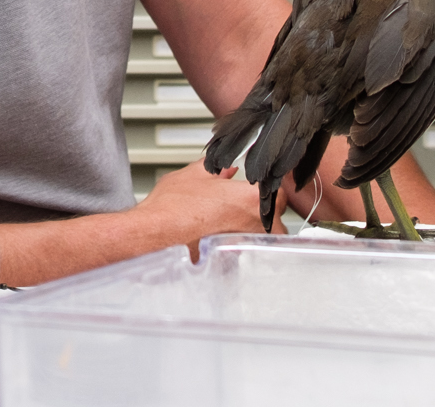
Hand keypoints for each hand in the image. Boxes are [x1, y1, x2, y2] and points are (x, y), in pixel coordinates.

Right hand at [136, 161, 272, 248]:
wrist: (154, 234)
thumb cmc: (173, 207)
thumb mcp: (195, 175)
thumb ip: (218, 170)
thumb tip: (227, 170)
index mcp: (251, 200)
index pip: (280, 194)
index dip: (268, 192)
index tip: (258, 191)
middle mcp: (255, 226)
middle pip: (274, 220)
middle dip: (261, 213)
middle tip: (239, 206)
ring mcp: (245, 246)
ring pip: (261, 238)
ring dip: (250, 230)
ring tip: (225, 221)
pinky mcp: (233, 263)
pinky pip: (243, 252)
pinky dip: (235, 245)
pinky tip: (218, 236)